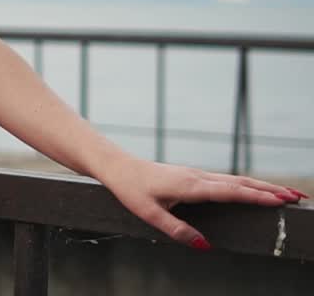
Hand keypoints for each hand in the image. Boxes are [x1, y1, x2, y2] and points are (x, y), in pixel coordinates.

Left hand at [100, 156, 306, 248]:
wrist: (118, 167)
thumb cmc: (131, 190)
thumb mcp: (149, 214)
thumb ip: (177, 230)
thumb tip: (204, 246)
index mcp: (191, 186)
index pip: (231, 192)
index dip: (257, 197)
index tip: (280, 201)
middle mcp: (198, 177)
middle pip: (241, 183)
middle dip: (271, 190)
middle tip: (298, 197)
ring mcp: (197, 174)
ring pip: (236, 179)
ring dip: (263, 186)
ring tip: (287, 193)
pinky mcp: (194, 175)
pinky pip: (227, 179)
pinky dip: (247, 184)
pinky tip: (256, 189)